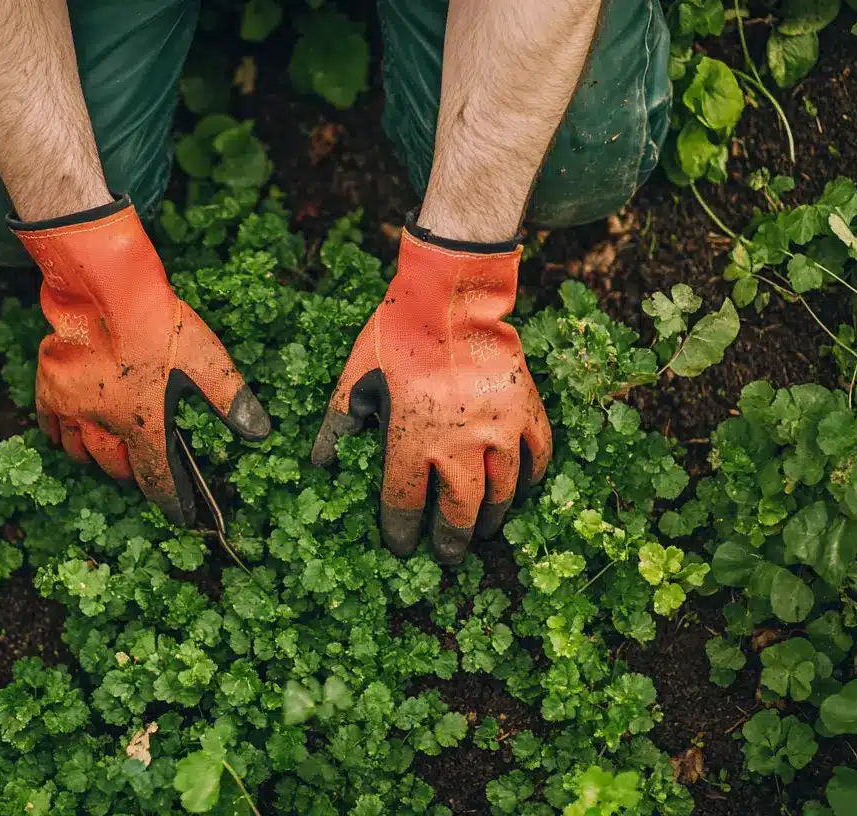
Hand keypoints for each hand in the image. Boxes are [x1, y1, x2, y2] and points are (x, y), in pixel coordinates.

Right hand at [12, 197, 269, 523]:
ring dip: (98, 457)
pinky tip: (73, 431)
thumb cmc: (156, 322)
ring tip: (113, 449)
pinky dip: (63, 436)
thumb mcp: (207, 358)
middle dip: (133, 472)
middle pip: (116, 467)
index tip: (181, 516)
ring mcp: (71, 408)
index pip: (157, 478)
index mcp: (144, 424)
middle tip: (145, 465)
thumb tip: (258, 430)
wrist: (104, 288)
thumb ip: (230, 398)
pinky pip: (50, 427)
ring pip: (80, 452)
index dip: (172, 501)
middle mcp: (103, 425)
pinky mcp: (49, 387)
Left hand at [311, 227, 551, 561]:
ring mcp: (498, 429)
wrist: (452, 294)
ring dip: (492, 517)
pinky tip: (523, 488)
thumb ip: (338, 425)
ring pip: (502, 492)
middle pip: (460, 512)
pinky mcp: (526, 409)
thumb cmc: (397, 335)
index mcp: (411, 439)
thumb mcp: (356, 377)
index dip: (402, 532)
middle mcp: (459, 444)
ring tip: (485, 529)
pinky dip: (531, 477)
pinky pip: (537, 455)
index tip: (401, 547)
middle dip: (452, 541)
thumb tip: (319, 464)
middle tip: (449, 555)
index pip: (405, 503)